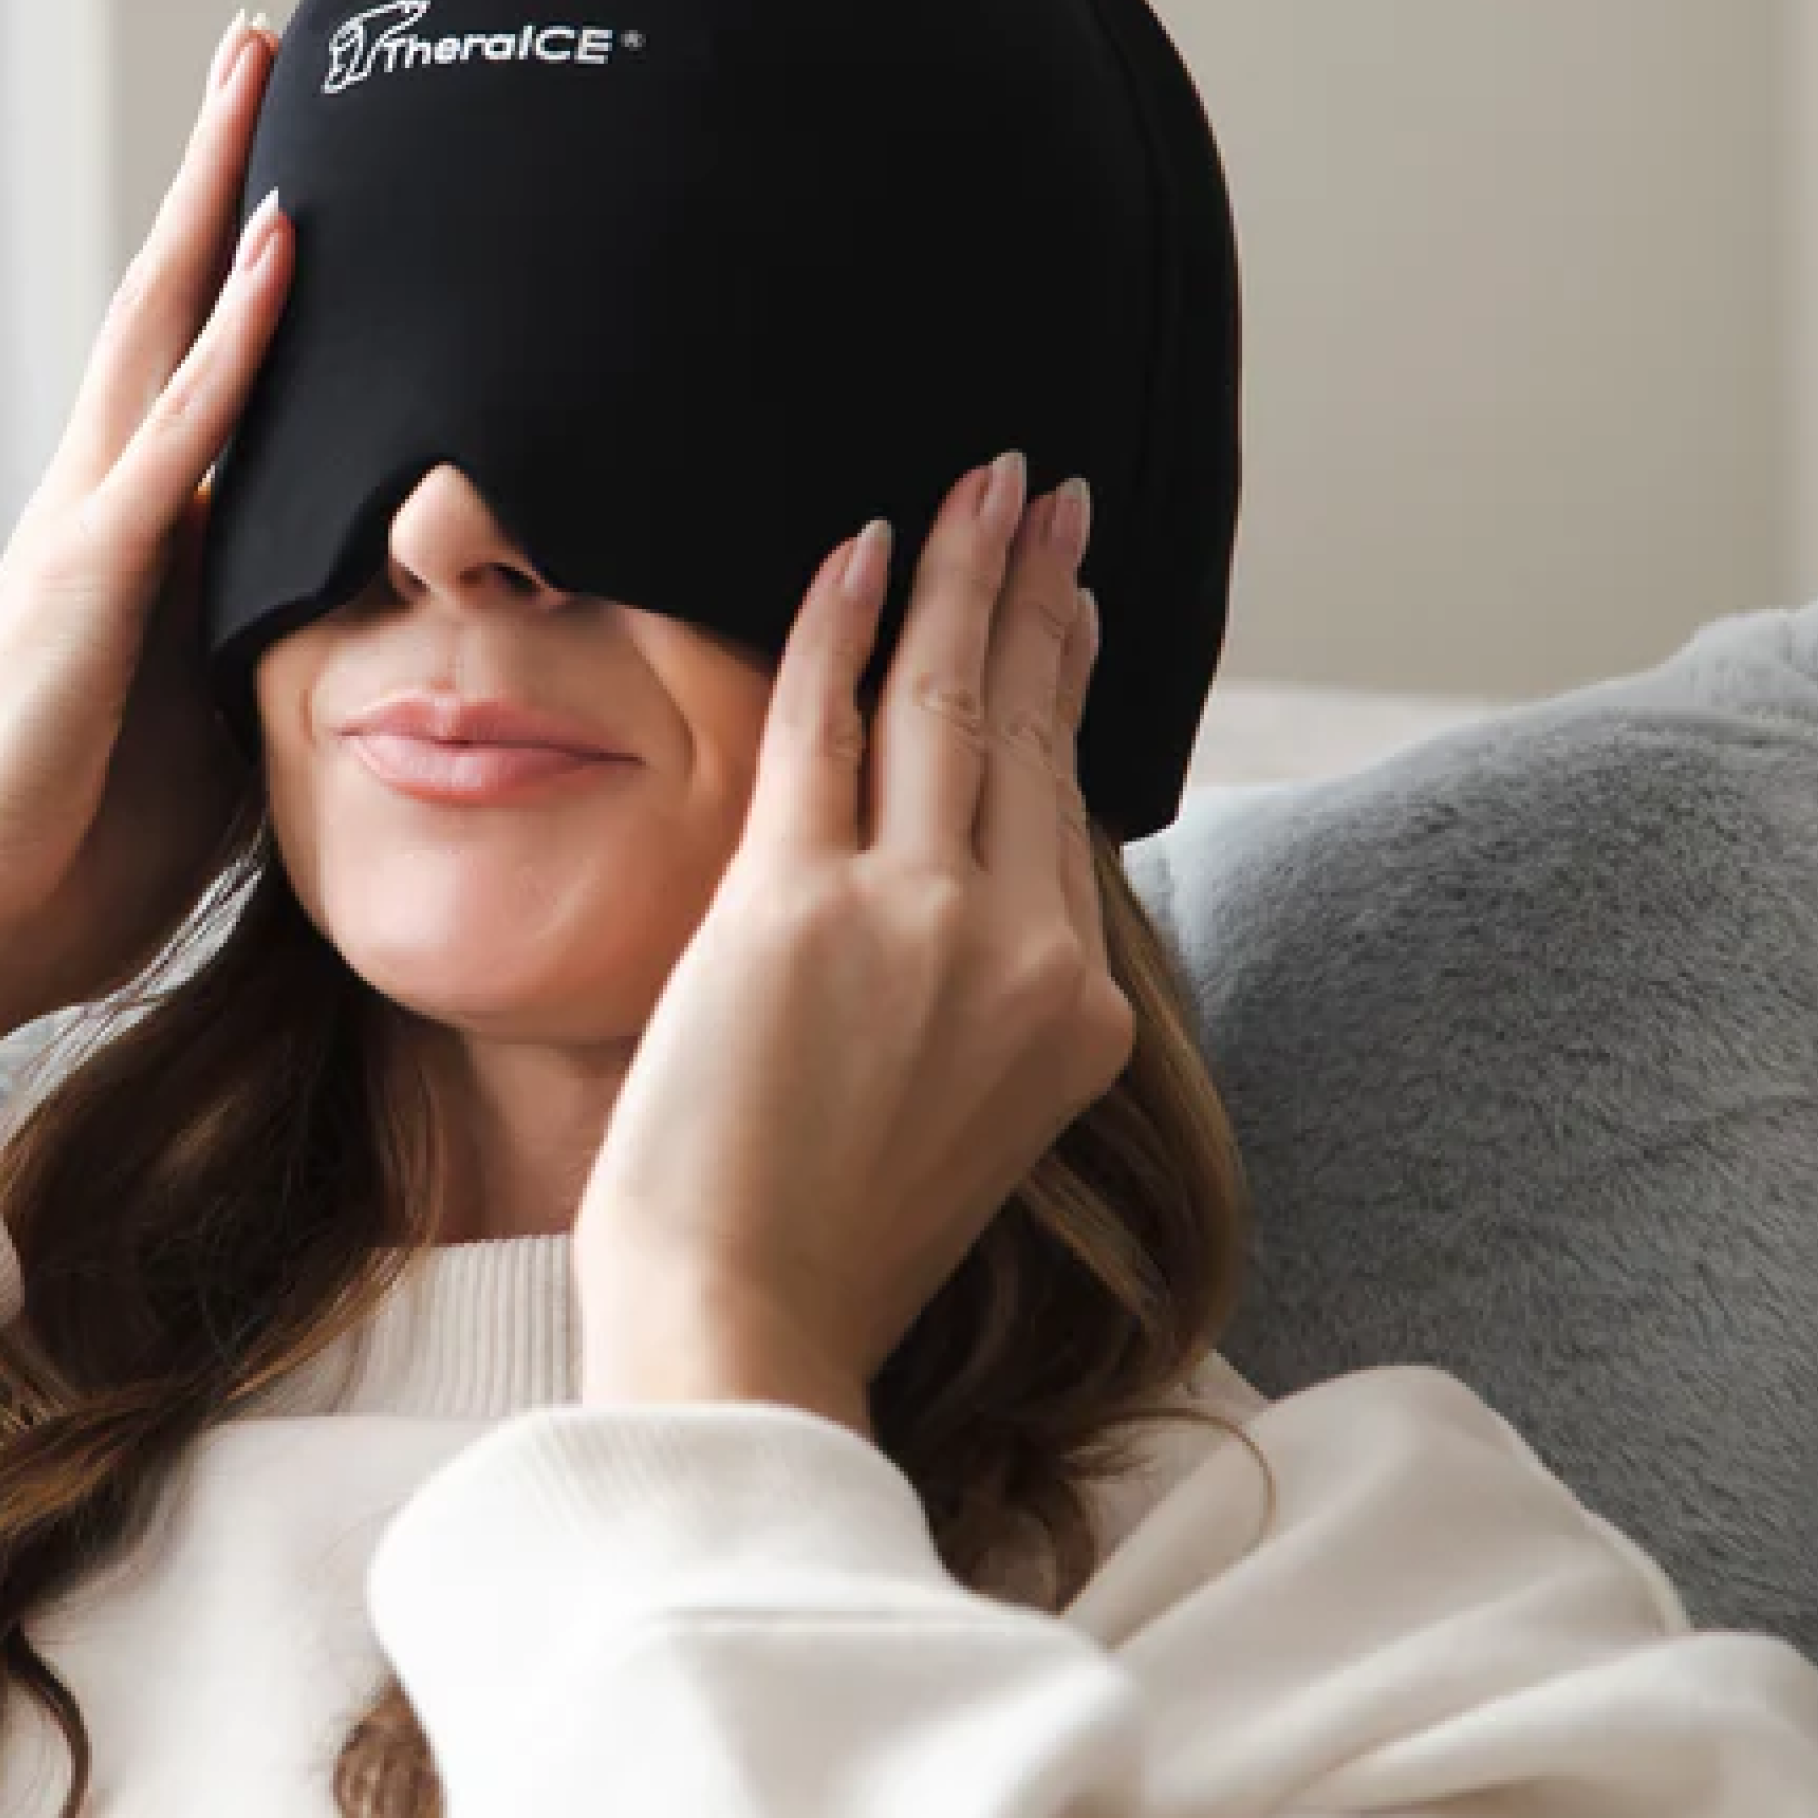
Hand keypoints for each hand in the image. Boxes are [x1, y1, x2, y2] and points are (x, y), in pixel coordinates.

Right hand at [0, 10, 293, 1065]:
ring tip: (255, 74)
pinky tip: (279, 249)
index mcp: (129, 554)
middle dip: (214, 178)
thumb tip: (336, 632)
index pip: (199, 382)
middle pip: (164, 307)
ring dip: (214, 197)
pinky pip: (178, 438)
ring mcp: (88, 532)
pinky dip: (232, 340)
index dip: (243, 279)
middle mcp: (98, 509)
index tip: (294, 185)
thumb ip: (251, 662)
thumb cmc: (73, 862)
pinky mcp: (89, 579)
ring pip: (160, 326)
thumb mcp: (203, 744)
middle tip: (258, 54)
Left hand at [568, 449, 1129, 1436]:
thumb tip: (950, 883)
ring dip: (963, 576)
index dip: (1068, 683)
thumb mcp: (961, 1120)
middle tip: (1045, 495)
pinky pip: (823, 725)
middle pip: (1028, 731)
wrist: (744, 1329)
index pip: (1068, 804)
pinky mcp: (794, 904)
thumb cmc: (824, 1247)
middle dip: (1035, 595)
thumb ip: (977, 995)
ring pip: (949, 706)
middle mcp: (1020, 952)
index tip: (1069, 600)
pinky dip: (839, 626)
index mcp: (1074, 1014)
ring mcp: (914, 920)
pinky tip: (860, 550)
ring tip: (980, 488)